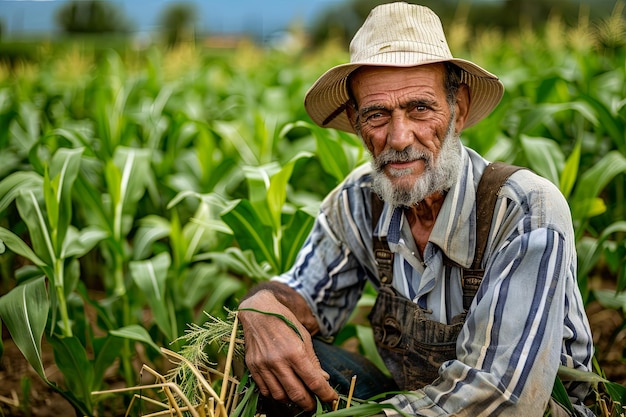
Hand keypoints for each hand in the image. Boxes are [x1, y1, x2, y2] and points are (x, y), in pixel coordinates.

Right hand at [239, 290, 337, 410]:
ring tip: (298, 396)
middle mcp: (278, 361)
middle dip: (309, 404)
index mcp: (295, 351)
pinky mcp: (253, 367)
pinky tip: (283, 390)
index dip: (325, 394)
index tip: (332, 400)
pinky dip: (276, 394)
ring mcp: (263, 365)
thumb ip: (313, 361)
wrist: (258, 311)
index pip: (314, 382)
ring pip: (280, 396)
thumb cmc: (285, 322)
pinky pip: (265, 390)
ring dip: (292, 400)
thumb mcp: (304, 337)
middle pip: (297, 394)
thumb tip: (323, 380)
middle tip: (315, 405)